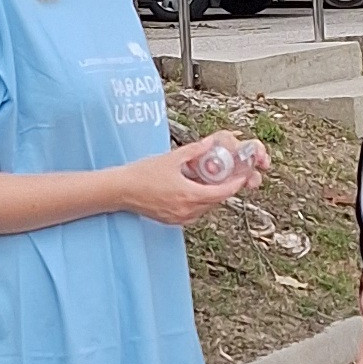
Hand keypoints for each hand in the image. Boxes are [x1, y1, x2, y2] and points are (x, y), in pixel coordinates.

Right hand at [121, 145, 260, 226]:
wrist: (120, 191)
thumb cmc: (141, 175)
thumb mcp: (171, 159)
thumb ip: (194, 150)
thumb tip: (209, 143)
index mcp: (189, 195)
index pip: (221, 193)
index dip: (235, 185)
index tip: (242, 177)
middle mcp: (186, 210)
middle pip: (215, 201)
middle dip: (223, 189)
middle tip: (227, 175)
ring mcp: (179, 218)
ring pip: (205, 208)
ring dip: (210, 196)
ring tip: (208, 181)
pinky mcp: (172, 221)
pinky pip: (193, 212)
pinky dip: (198, 202)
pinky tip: (192, 190)